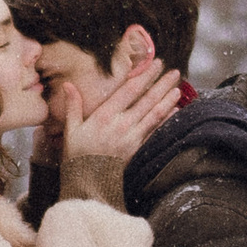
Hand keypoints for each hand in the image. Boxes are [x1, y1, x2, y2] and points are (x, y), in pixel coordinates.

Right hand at [55, 61, 180, 181]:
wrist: (88, 182)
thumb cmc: (78, 155)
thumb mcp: (71, 129)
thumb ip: (73, 105)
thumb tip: (68, 84)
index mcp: (104, 115)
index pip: (129, 90)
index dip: (144, 76)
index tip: (155, 64)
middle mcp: (121, 123)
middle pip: (146, 100)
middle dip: (161, 84)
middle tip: (174, 72)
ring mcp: (132, 136)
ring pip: (154, 114)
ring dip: (167, 100)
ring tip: (178, 88)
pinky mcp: (138, 148)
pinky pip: (155, 132)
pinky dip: (167, 121)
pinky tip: (176, 112)